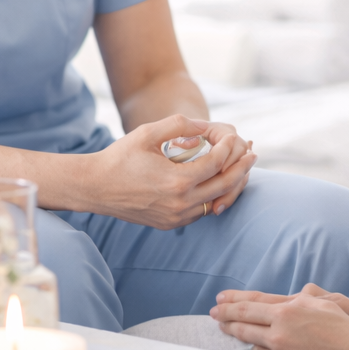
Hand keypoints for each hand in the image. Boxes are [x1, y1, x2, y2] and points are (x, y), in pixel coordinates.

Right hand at [85, 115, 256, 228]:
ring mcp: (176, 217)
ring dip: (230, 185)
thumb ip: (179, 125)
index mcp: (176, 181)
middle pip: (224, 186)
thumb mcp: (147, 133)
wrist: (95, 188)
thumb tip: (205, 126)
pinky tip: (217, 183)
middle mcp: (179, 204)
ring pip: (216, 202)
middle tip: (253, 154)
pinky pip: (201, 211)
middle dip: (242, 168)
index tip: (233, 137)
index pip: (216, 164)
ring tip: (240, 169)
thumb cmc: (119, 157)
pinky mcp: (171, 224)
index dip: (229, 148)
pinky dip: (212, 197)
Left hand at [210, 286, 348, 349]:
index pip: (251, 305)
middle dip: (226, 319)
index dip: (232, 303)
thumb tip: (292, 297)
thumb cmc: (347, 329)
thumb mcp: (326, 302)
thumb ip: (303, 298)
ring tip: (231, 331)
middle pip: (244, 324)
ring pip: (251, 344)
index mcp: (289, 310)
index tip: (219, 302)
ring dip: (239, 337)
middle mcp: (281, 330)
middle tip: (215, 316)